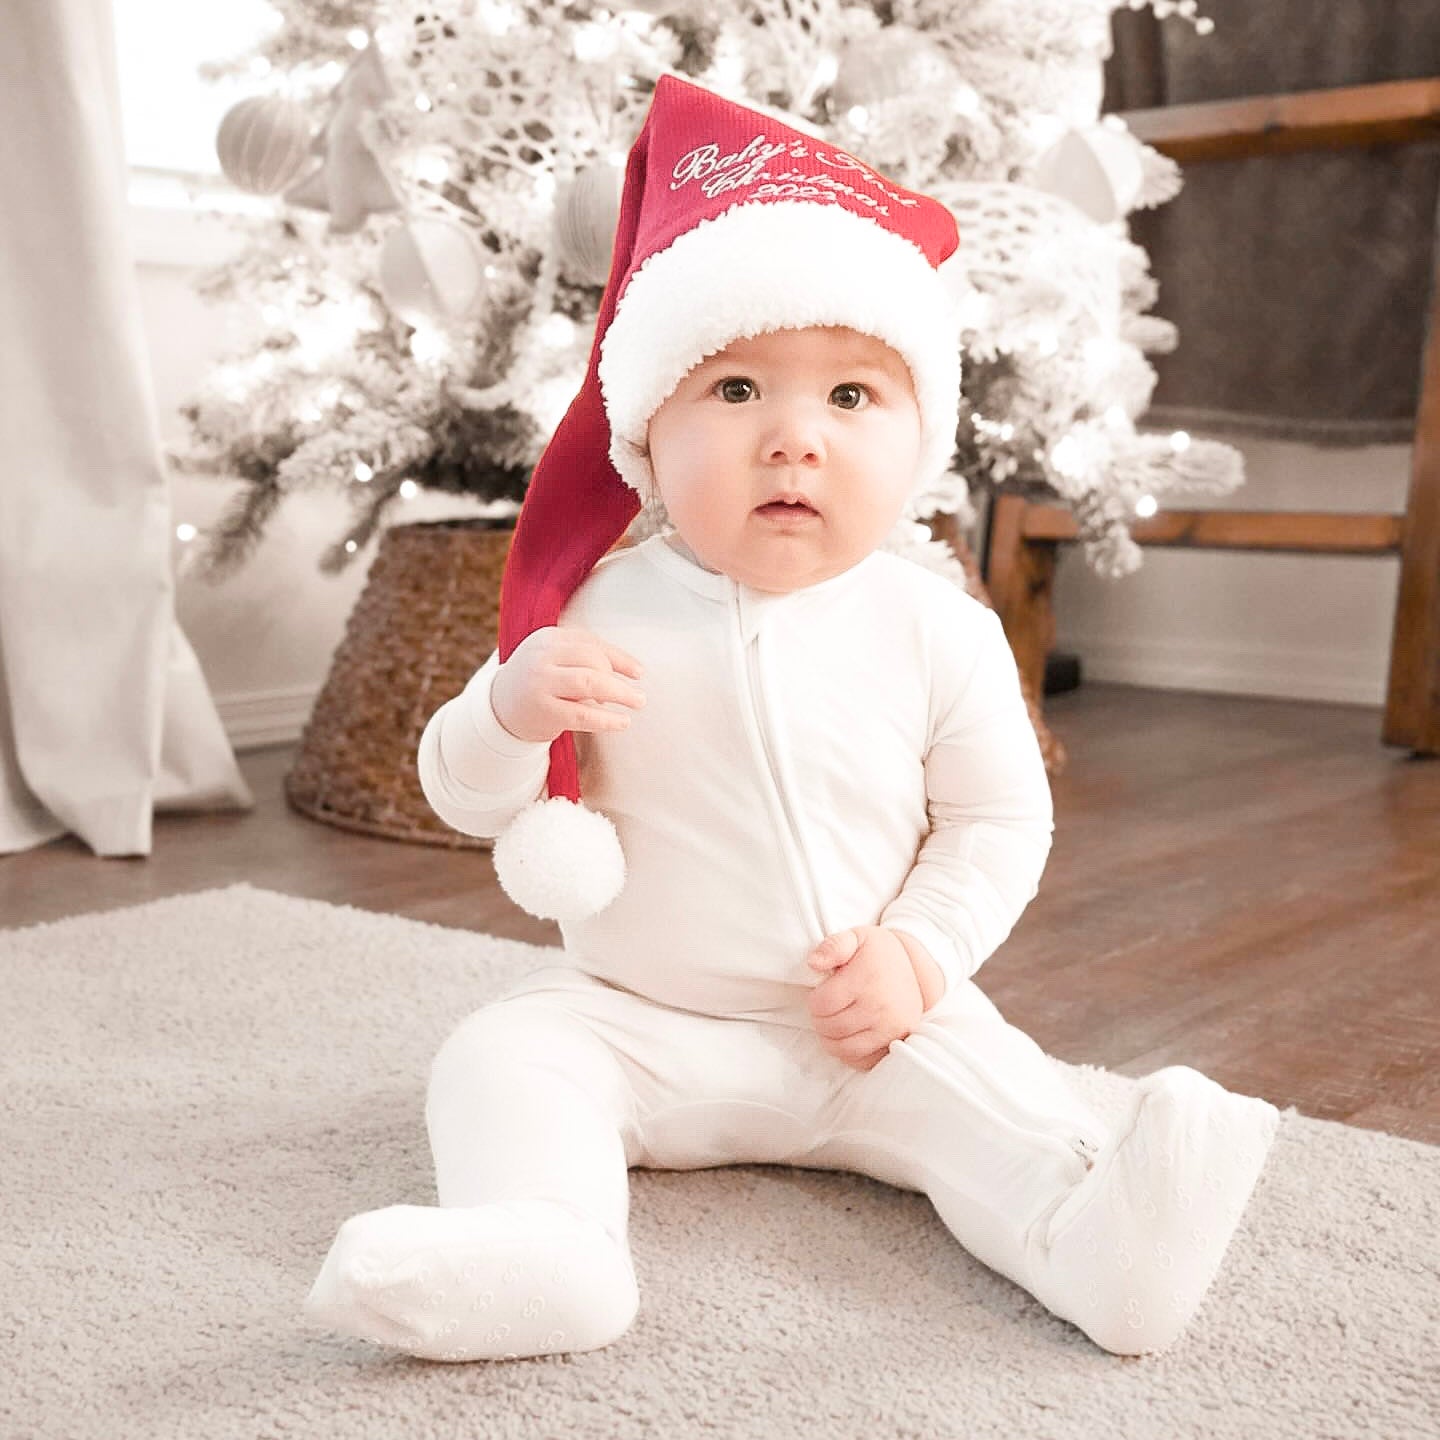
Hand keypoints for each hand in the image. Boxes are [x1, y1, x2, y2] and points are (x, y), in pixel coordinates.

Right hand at [490, 626, 645, 743]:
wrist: (499, 710)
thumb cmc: (539, 682)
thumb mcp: (555, 660)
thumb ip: (586, 657)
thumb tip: (632, 671)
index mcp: (548, 638)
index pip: (590, 642)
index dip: (619, 657)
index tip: (638, 672)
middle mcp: (542, 656)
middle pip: (592, 658)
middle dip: (618, 677)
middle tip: (637, 696)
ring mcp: (540, 682)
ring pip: (590, 682)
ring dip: (619, 693)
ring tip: (637, 703)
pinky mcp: (542, 710)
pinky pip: (582, 714)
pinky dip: (607, 719)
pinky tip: (622, 722)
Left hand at [805, 926, 926, 1071]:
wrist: (917, 968)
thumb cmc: (878, 953)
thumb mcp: (857, 937)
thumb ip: (833, 946)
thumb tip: (813, 963)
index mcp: (867, 979)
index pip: (821, 1004)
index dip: (814, 1000)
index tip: (821, 993)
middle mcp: (880, 1006)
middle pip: (830, 1028)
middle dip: (820, 1019)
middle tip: (827, 1009)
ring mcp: (890, 1028)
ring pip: (843, 1048)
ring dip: (830, 1039)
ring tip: (834, 1023)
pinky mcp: (896, 1042)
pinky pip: (862, 1060)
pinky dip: (849, 1053)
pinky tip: (849, 1036)